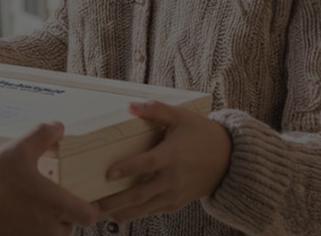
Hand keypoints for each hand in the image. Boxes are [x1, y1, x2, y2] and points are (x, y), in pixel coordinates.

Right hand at [0, 122, 97, 234]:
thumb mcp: (18, 150)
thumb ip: (41, 136)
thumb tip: (57, 127)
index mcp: (58, 205)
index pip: (90, 215)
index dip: (89, 206)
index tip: (82, 198)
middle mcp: (50, 229)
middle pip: (69, 226)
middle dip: (63, 214)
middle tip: (50, 197)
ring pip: (49, 235)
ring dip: (44, 223)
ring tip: (29, 205)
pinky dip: (26, 229)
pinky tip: (12, 215)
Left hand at [95, 101, 231, 222]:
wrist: (228, 160)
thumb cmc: (202, 134)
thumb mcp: (181, 116)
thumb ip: (155, 110)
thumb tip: (129, 106)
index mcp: (173, 155)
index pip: (148, 164)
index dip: (129, 169)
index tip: (108, 174)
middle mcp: (172, 178)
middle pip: (140, 194)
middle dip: (114, 201)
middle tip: (91, 205)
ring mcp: (174, 194)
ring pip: (143, 208)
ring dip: (120, 212)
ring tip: (97, 214)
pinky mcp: (175, 203)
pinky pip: (152, 211)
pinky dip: (134, 214)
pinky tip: (117, 214)